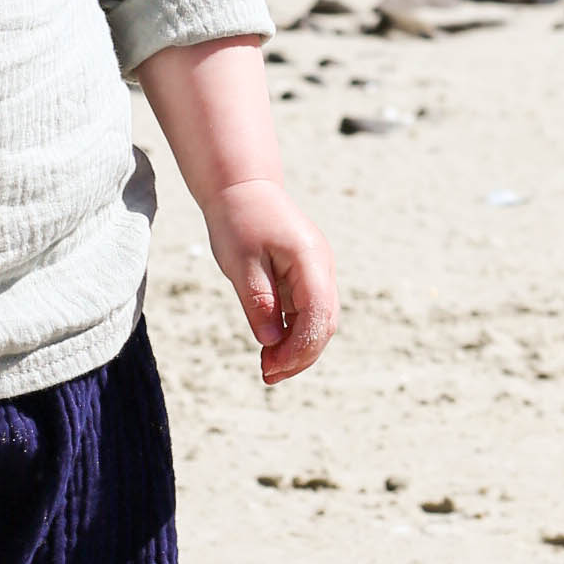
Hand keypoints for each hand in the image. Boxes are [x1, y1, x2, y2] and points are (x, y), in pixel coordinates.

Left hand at [204, 176, 337, 386]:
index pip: (319, 314)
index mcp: (310, 259)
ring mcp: (317, 271)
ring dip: (298, 348)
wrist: (242, 187)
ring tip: (267, 369)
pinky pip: (307, 311)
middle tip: (267, 375)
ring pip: (319, 321)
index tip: (271, 366)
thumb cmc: (238, 220)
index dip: (300, 347)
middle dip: (300, 355)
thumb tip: (272, 342)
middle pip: (325, 323)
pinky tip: (271, 348)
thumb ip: (259, 301)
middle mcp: (321, 267)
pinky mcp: (306, 276)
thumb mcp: (240, 263)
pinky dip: (293, 333)